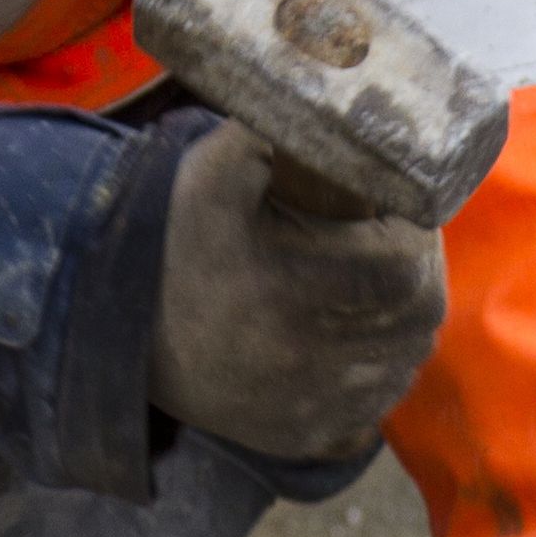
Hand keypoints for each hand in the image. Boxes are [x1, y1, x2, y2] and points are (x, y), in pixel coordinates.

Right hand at [146, 123, 447, 461]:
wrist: (118, 325)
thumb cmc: (174, 237)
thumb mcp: (216, 170)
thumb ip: (280, 128)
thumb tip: (345, 96)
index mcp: (292, 289)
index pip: (406, 270)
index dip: (416, 240)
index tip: (399, 216)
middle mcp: (304, 361)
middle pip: (417, 321)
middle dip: (417, 278)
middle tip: (397, 247)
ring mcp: (307, 407)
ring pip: (402, 363)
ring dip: (402, 324)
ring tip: (376, 288)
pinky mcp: (302, 440)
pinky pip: (374, 407)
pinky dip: (377, 371)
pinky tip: (352, 338)